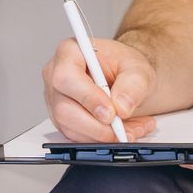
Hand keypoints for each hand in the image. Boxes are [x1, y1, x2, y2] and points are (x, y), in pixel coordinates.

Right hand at [41, 37, 158, 142]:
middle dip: (97, 125)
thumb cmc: (124, 66)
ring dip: (104, 135)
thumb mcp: (137, 68)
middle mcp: (55, 76)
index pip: (67, 77)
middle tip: (122, 128)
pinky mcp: (62, 119)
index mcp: (69, 53)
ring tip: (132, 129)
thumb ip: (132, 85)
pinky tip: (123, 131)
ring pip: (71, 127)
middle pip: (64, 108)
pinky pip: (78, 137)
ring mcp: (56, 100)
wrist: (125, 78)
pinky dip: (103, 139)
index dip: (88, 98)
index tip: (111, 113)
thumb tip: (121, 107)